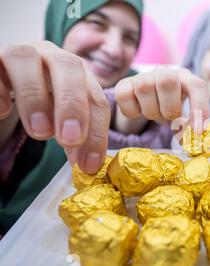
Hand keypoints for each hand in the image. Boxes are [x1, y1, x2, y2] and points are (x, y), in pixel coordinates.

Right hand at [0, 41, 109, 173]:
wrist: (4, 81)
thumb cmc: (40, 102)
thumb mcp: (60, 118)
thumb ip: (74, 137)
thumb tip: (87, 165)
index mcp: (77, 71)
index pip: (96, 97)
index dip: (97, 131)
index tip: (91, 163)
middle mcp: (51, 55)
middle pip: (69, 66)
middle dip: (73, 104)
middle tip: (71, 140)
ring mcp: (20, 53)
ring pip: (27, 59)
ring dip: (35, 97)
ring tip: (40, 132)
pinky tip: (3, 111)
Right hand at [114, 66, 209, 132]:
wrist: (146, 101)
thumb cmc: (170, 108)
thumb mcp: (183, 116)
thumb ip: (188, 128)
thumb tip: (192, 142)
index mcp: (186, 79)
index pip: (197, 86)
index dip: (199, 109)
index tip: (197, 132)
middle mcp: (165, 72)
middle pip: (167, 81)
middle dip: (169, 107)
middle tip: (170, 118)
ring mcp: (144, 76)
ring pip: (144, 88)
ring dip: (151, 111)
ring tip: (155, 114)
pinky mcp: (124, 84)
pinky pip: (124, 96)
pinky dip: (131, 111)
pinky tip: (139, 111)